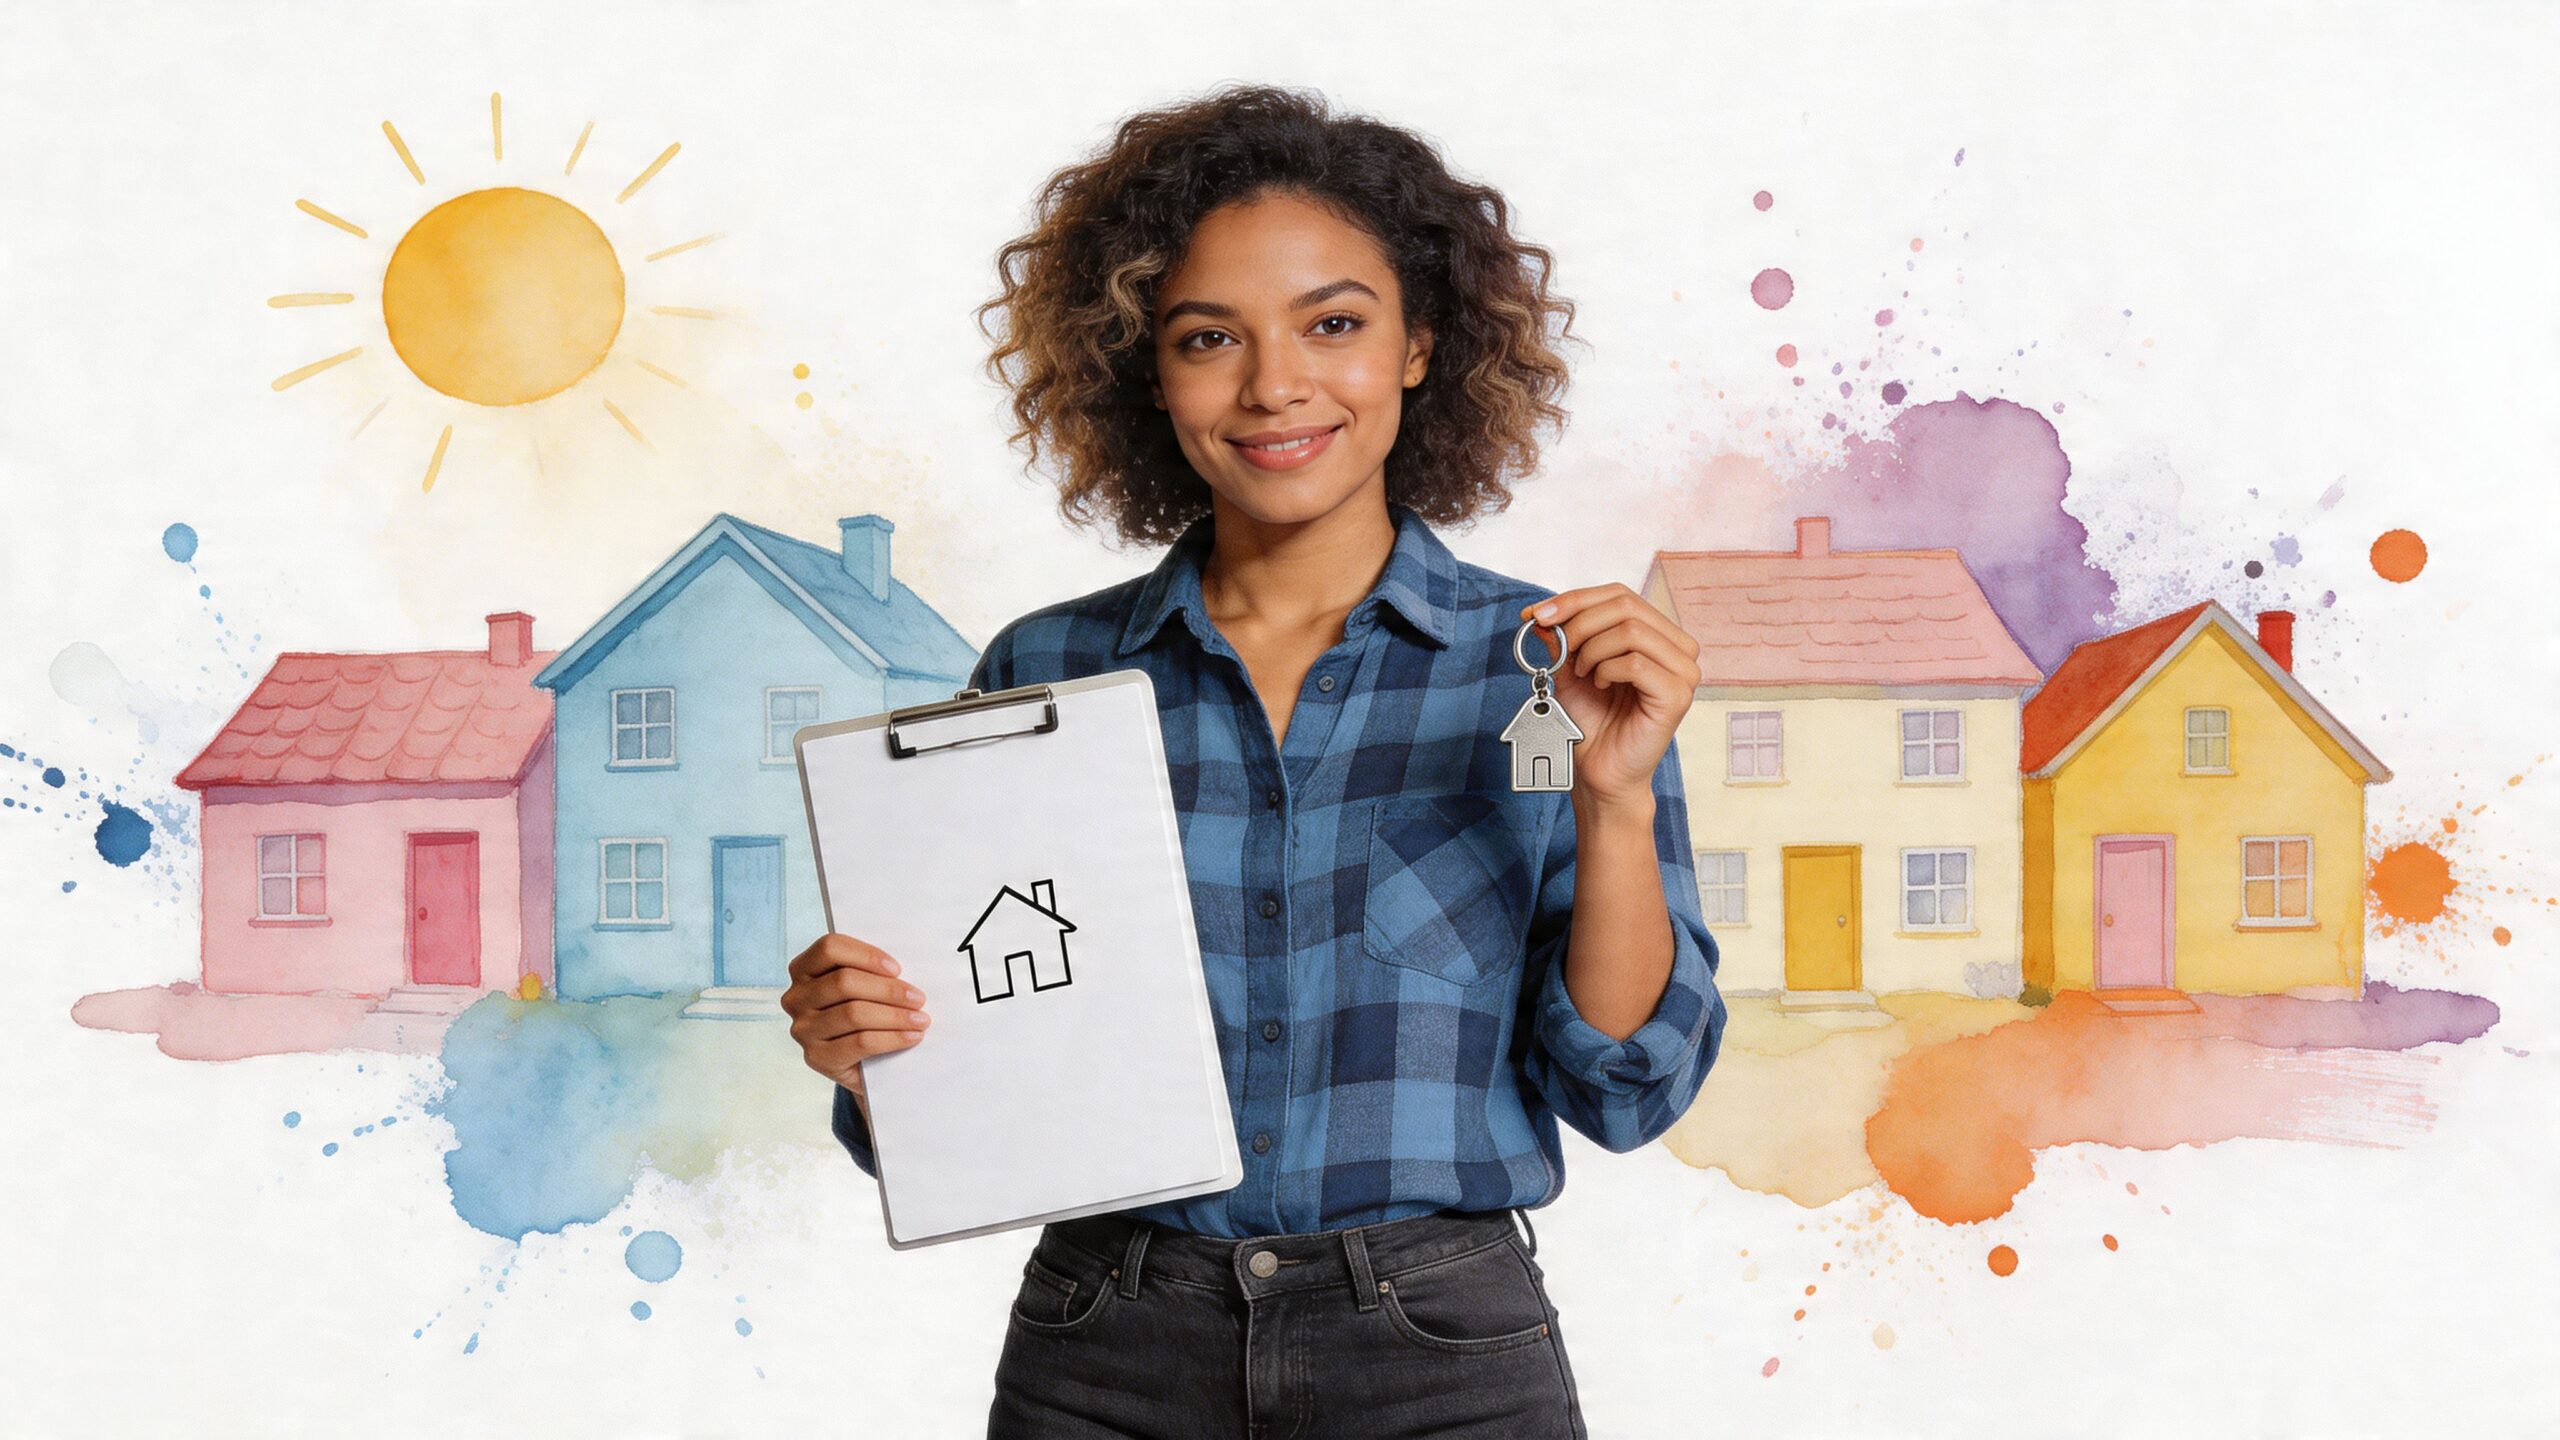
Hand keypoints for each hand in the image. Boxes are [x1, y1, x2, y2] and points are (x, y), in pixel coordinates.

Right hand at [780, 933, 932, 1112]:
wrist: (861, 1062)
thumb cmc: (865, 1014)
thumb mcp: (862, 987)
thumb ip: (872, 972)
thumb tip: (905, 969)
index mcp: (803, 969)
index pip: (829, 948)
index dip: (866, 955)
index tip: (897, 969)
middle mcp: (796, 998)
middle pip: (844, 982)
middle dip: (888, 990)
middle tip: (918, 998)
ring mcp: (803, 1029)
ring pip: (853, 1013)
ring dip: (895, 1016)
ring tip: (920, 1019)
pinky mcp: (816, 1057)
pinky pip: (860, 1043)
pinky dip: (891, 1038)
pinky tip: (911, 1037)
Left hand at [1517, 584, 1701, 808]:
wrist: (1598, 769)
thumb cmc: (1591, 719)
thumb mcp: (1569, 667)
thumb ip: (1562, 636)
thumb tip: (1542, 612)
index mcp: (1658, 633)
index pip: (1620, 594)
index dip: (1575, 599)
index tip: (1537, 616)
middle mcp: (1678, 647)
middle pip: (1626, 605)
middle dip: (1580, 623)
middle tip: (1562, 652)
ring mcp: (1683, 671)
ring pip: (1630, 630)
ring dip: (1592, 649)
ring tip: (1583, 674)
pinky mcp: (1677, 694)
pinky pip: (1635, 662)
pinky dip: (1607, 670)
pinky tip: (1600, 686)